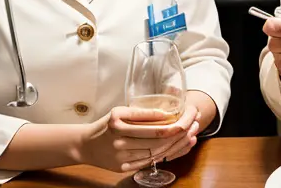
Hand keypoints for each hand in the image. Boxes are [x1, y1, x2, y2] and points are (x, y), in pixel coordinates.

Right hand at [78, 103, 200, 172]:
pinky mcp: (123, 168)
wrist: (85, 145)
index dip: (174, 124)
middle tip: (194, 125)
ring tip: (191, 136)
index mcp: (118, 123)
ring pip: (156, 153)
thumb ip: (142, 113)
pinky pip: (149, 162)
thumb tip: (167, 113)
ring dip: (176, 145)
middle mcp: (119, 141)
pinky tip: (176, 148)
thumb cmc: (107, 125)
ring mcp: (121, 157)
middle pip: (158, 141)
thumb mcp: (120, 112)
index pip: (154, 126)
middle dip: (180, 134)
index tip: (187, 117)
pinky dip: (165, 155)